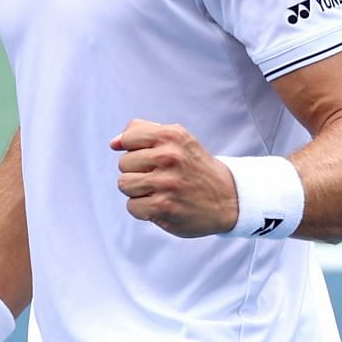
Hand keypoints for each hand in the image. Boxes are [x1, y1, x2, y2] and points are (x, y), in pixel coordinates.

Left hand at [110, 119, 237, 236]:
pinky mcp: (163, 207)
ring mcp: (166, 182)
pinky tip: (161, 205)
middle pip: (123, 163)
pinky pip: (132, 206)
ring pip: (124, 184)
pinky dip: (143, 209)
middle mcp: (169, 156)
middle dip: (137, 171)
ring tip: (160, 190)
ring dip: (138, 191)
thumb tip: (113, 143)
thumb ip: (142, 132)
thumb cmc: (194, 166)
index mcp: (171, 135)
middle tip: (161, 176)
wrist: (228, 198)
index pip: (127, 138)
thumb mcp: (177, 139)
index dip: (135, 150)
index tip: (152, 157)